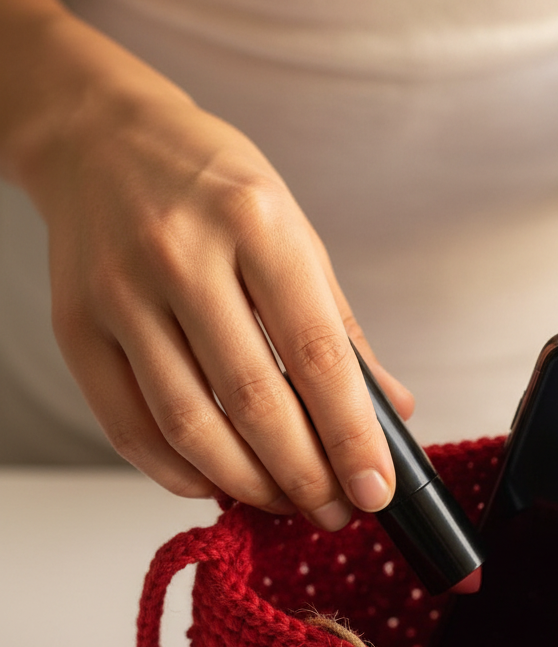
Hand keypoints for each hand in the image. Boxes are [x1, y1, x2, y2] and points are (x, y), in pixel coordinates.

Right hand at [21, 17, 412, 525]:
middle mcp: (182, 255)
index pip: (317, 355)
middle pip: (253, 403)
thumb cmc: (211, 186)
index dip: (351, 436)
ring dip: (247, 485)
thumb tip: (393, 412)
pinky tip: (216, 483)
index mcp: (255, 223)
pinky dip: (178, 474)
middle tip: (332, 508)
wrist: (101, 138)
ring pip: (190, 426)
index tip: (375, 490)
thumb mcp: (294, 233)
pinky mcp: (75, 328)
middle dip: (304, 475)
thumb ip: (341, 328)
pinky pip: (129, 429)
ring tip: (285, 501)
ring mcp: (120, 293)